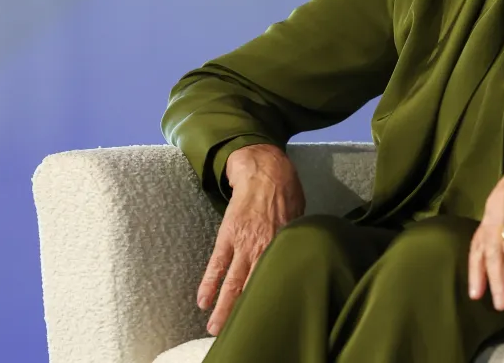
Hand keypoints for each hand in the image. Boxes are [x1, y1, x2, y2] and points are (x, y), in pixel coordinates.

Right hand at [198, 144, 305, 334]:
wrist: (264, 169)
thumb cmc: (287, 193)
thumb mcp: (300, 219)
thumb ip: (294, 241)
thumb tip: (296, 258)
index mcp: (283, 244)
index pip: (277, 278)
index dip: (271, 299)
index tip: (267, 318)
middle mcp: (262, 247)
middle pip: (252, 287)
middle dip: (244, 312)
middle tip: (237, 333)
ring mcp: (243, 242)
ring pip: (232, 281)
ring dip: (223, 307)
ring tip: (215, 327)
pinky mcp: (227, 234)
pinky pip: (216, 264)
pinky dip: (208, 284)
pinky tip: (203, 301)